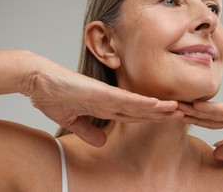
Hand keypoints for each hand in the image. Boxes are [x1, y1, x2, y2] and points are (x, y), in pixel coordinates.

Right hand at [19, 55, 181, 146]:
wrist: (38, 80)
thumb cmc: (53, 96)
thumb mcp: (72, 120)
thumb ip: (89, 130)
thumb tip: (103, 142)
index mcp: (106, 106)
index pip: (135, 114)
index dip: (153, 118)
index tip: (169, 120)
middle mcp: (111, 100)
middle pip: (143, 110)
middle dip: (163, 113)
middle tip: (184, 115)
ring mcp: (107, 95)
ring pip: (139, 104)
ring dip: (159, 108)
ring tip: (179, 110)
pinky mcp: (100, 92)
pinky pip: (124, 99)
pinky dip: (141, 102)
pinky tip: (157, 104)